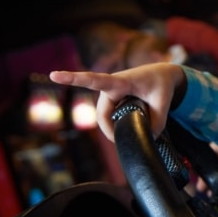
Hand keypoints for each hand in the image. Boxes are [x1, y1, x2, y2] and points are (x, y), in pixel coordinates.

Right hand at [49, 62, 185, 142]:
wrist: (163, 75)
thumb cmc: (161, 83)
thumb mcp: (163, 102)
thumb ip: (157, 121)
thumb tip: (146, 137)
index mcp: (120, 81)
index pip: (95, 80)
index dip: (73, 79)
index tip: (53, 75)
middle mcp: (111, 86)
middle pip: (102, 114)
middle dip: (110, 130)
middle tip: (125, 142)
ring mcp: (110, 93)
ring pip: (106, 117)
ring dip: (116, 126)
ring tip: (135, 127)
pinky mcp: (113, 99)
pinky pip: (110, 115)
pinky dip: (118, 123)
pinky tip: (128, 125)